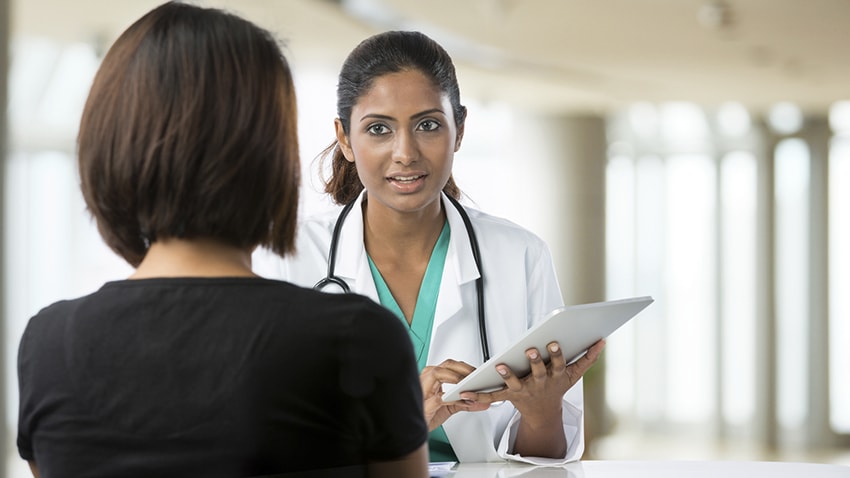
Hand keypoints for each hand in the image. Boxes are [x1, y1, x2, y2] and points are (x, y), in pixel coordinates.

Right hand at [420, 359, 489, 430]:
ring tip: (469, 386)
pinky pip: (439, 398)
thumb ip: (465, 403)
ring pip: (437, 373)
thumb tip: (483, 402)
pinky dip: (453, 399)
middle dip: (463, 368)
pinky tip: (463, 402)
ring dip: (456, 378)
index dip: (465, 367)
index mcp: (432, 378)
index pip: (450, 365)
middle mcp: (426, 380)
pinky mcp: (424, 405)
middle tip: (476, 376)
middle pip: (446, 365)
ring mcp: (423, 391)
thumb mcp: (449, 408)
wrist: (414, 429)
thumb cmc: (427, 415)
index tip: (478, 372)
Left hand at [463, 339, 605, 416]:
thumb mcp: (573, 375)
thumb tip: (601, 341)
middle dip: (534, 361)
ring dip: (508, 374)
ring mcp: (524, 390)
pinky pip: (493, 395)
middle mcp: (539, 383)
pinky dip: (479, 394)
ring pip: (515, 382)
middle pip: (537, 371)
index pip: (557, 364)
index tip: (553, 343)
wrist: (543, 413)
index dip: (556, 354)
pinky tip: (466, 391)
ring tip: (500, 365)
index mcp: (554, 376)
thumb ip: (587, 358)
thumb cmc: (557, 386)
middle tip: (530, 349)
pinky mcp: (509, 396)